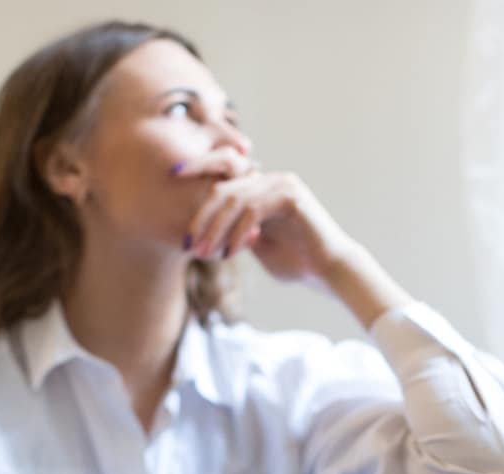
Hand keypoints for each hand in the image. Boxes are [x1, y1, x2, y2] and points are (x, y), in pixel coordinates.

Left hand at [172, 149, 359, 286]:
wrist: (330, 272)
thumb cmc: (296, 262)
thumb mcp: (256, 246)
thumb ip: (235, 233)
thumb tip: (207, 234)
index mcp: (262, 188)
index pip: (224, 177)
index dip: (198, 172)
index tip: (174, 177)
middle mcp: (271, 180)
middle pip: (223, 188)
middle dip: (201, 219)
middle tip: (189, 245)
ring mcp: (282, 184)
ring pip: (234, 200)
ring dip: (216, 230)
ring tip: (205, 254)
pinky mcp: (291, 196)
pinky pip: (253, 211)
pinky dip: (237, 234)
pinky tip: (231, 253)